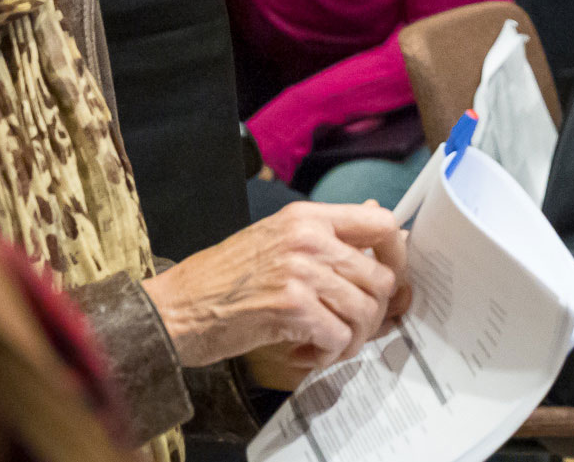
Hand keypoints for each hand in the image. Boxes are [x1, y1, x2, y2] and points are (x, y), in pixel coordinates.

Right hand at [142, 200, 407, 372]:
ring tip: (325, 345)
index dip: (397, 256)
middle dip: (374, 313)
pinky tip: (304, 354)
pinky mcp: (291, 308)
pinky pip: (338, 337)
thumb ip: (328, 233)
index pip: (381, 224)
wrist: (177, 308)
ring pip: (365, 311)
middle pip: (380, 277)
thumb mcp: (277, 239)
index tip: (389, 280)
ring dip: (352, 339)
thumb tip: (382, 220)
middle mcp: (309, 238)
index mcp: (307, 217)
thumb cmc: (224, 279)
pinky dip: (327, 355)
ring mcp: (301, 272)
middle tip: (350, 329)